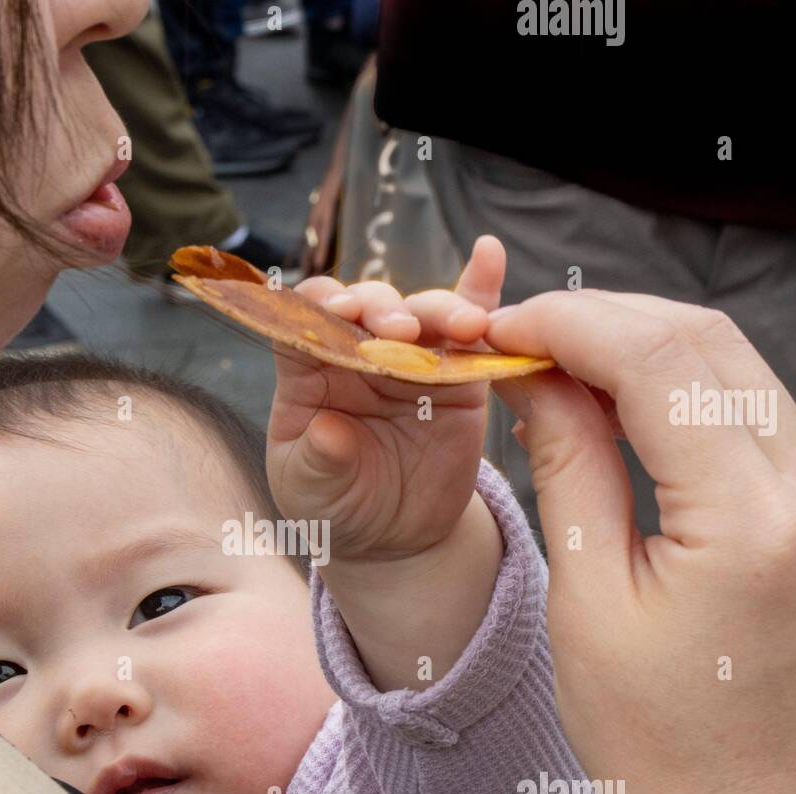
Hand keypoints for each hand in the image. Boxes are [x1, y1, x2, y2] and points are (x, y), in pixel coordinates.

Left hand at [267, 237, 508, 690]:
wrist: (395, 537)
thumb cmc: (337, 504)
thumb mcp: (312, 491)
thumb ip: (317, 461)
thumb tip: (327, 433)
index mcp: (309, 368)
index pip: (305, 316)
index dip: (319, 304)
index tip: (337, 310)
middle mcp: (359, 350)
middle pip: (370, 306)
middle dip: (384, 308)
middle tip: (400, 331)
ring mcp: (412, 356)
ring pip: (424, 313)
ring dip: (440, 310)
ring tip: (461, 327)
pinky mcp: (459, 373)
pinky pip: (472, 325)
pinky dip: (481, 288)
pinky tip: (489, 254)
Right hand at [487, 290, 795, 793]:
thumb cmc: (655, 751)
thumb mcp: (587, 603)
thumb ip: (570, 468)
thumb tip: (541, 377)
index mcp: (750, 520)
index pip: (660, 357)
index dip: (571, 323)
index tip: (503, 328)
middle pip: (709, 343)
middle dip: (607, 322)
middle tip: (522, 341)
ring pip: (738, 370)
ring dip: (647, 351)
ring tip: (561, 371)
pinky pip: (758, 421)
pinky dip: (686, 396)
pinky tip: (624, 410)